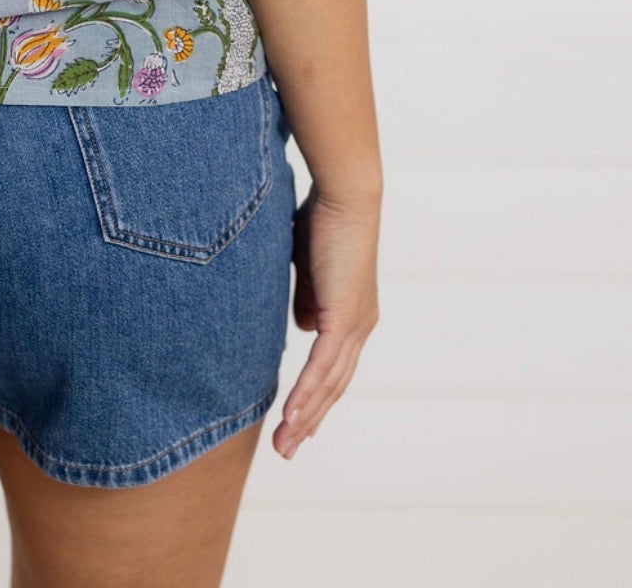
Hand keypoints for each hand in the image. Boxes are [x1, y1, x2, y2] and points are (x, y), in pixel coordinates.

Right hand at [274, 180, 380, 458]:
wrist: (345, 194)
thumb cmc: (323, 219)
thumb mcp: (308, 267)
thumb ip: (305, 297)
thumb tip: (301, 325)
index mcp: (353, 315)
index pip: (332, 368)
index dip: (314, 397)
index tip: (295, 421)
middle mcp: (359, 327)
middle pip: (333, 386)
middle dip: (308, 421)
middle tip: (286, 449)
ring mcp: (354, 325)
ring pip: (328, 385)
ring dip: (304, 418)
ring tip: (284, 446)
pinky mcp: (343, 318)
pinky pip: (322, 366)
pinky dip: (306, 394)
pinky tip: (292, 416)